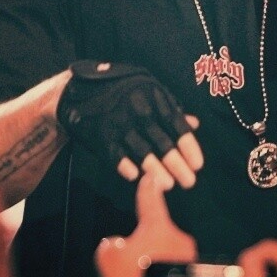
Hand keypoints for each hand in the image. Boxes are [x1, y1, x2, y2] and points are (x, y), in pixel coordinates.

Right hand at [56, 61, 202, 189]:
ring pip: (142, 152)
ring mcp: (118, 122)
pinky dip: (125, 166)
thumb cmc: (120, 92)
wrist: (78, 91)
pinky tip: (136, 178)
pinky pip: (115, 155)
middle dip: (177, 165)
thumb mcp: (148, 92)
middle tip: (189, 182)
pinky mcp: (100, 134)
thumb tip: (195, 124)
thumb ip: (170, 108)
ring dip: (156, 171)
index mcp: (153, 97)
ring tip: (169, 185)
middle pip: (162, 142)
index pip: (176, 125)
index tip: (198, 165)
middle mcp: (137, 108)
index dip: (189, 147)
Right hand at [94, 171, 197, 276]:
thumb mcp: (108, 259)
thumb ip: (110, 245)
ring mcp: (189, 260)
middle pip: (155, 236)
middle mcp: (179, 239)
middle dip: (142, 248)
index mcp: (158, 228)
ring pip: (163, 257)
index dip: (147, 189)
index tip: (151, 177)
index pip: (151, 201)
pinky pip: (170, 275)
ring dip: (151, 267)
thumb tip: (118, 246)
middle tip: (129, 270)